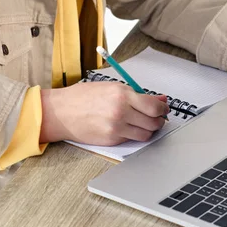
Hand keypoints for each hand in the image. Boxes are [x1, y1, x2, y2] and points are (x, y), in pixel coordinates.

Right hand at [39, 81, 169, 144]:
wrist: (62, 112)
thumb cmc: (84, 97)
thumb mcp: (112, 87)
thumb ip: (137, 93)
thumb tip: (159, 99)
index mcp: (122, 94)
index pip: (154, 106)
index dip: (163, 108)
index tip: (164, 108)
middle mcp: (121, 112)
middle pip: (153, 122)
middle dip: (160, 120)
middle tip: (159, 117)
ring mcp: (116, 128)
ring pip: (146, 134)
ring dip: (150, 129)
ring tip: (146, 123)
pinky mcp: (111, 140)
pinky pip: (131, 139)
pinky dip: (135, 134)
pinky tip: (130, 127)